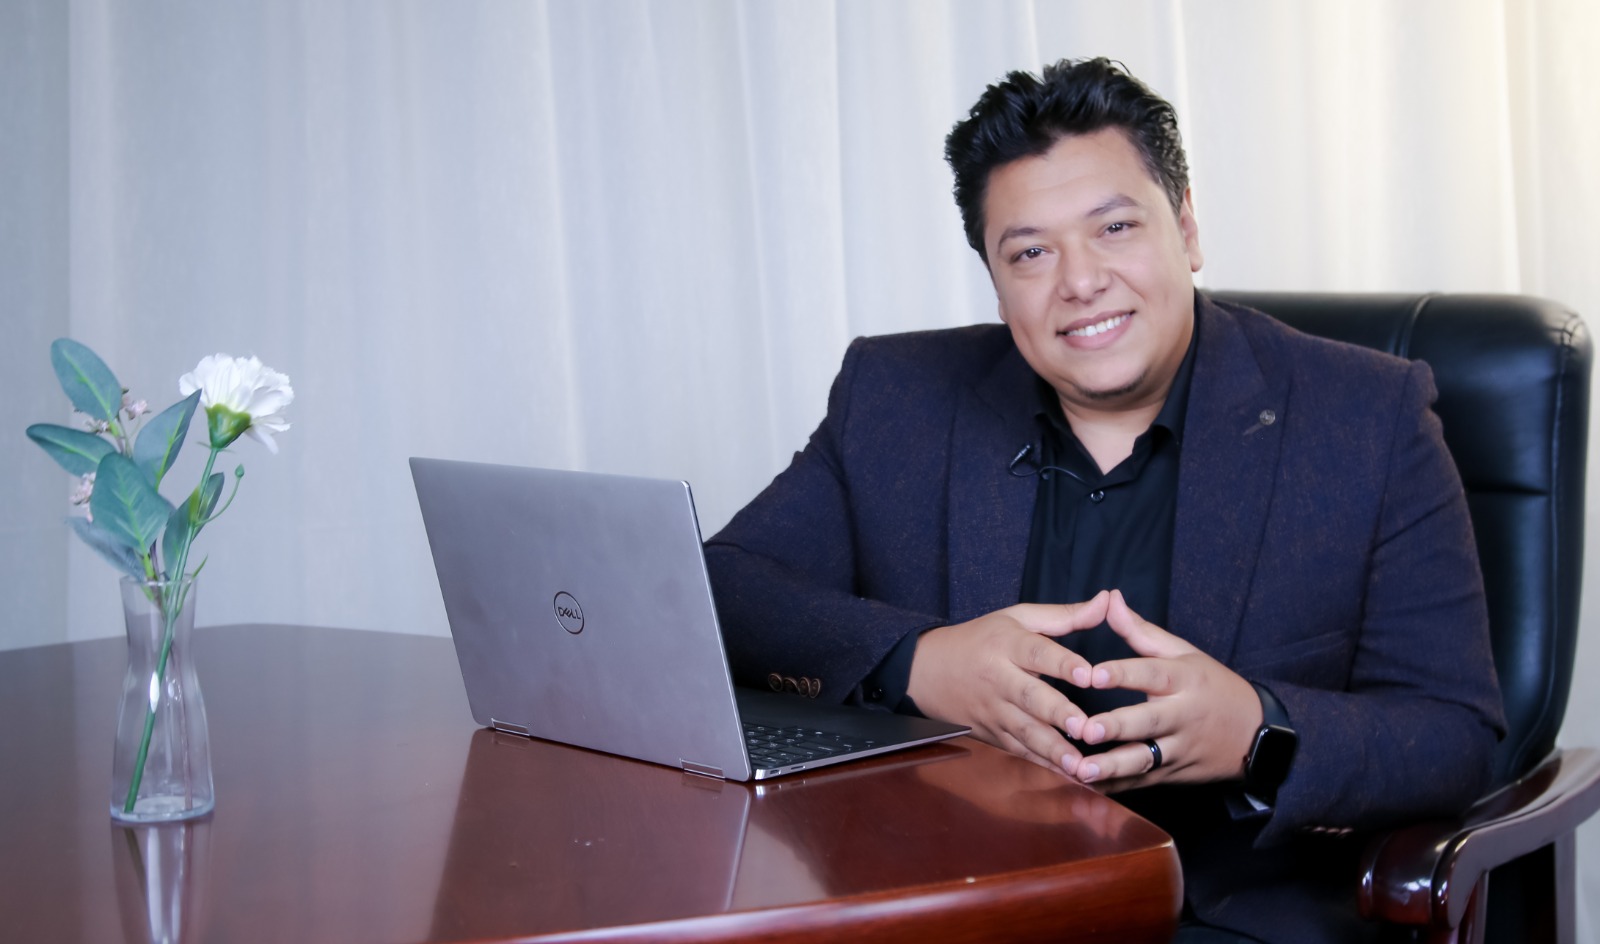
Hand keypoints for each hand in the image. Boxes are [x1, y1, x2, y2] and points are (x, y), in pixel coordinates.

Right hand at [907, 592, 1109, 774]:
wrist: (928, 672)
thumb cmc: (982, 640)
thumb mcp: (1017, 618)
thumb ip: (1066, 614)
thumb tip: (1108, 599)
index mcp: (1006, 644)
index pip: (1037, 652)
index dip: (1063, 664)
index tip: (1090, 676)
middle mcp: (999, 679)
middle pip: (1030, 696)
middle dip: (1058, 714)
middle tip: (1086, 727)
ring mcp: (994, 711)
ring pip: (1024, 732)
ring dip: (1053, 749)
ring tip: (1080, 764)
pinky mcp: (992, 735)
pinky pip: (1019, 752)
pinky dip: (1043, 765)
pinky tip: (1068, 776)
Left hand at [1069, 590, 1260, 790]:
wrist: (1256, 735)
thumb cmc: (1212, 686)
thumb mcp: (1184, 653)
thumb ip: (1141, 630)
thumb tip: (1110, 597)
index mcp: (1183, 680)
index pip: (1152, 674)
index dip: (1123, 673)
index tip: (1093, 674)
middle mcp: (1181, 716)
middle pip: (1148, 722)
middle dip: (1116, 727)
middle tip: (1084, 730)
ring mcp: (1178, 750)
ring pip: (1144, 761)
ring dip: (1111, 768)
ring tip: (1080, 770)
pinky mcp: (1173, 775)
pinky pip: (1141, 784)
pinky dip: (1114, 789)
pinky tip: (1084, 789)